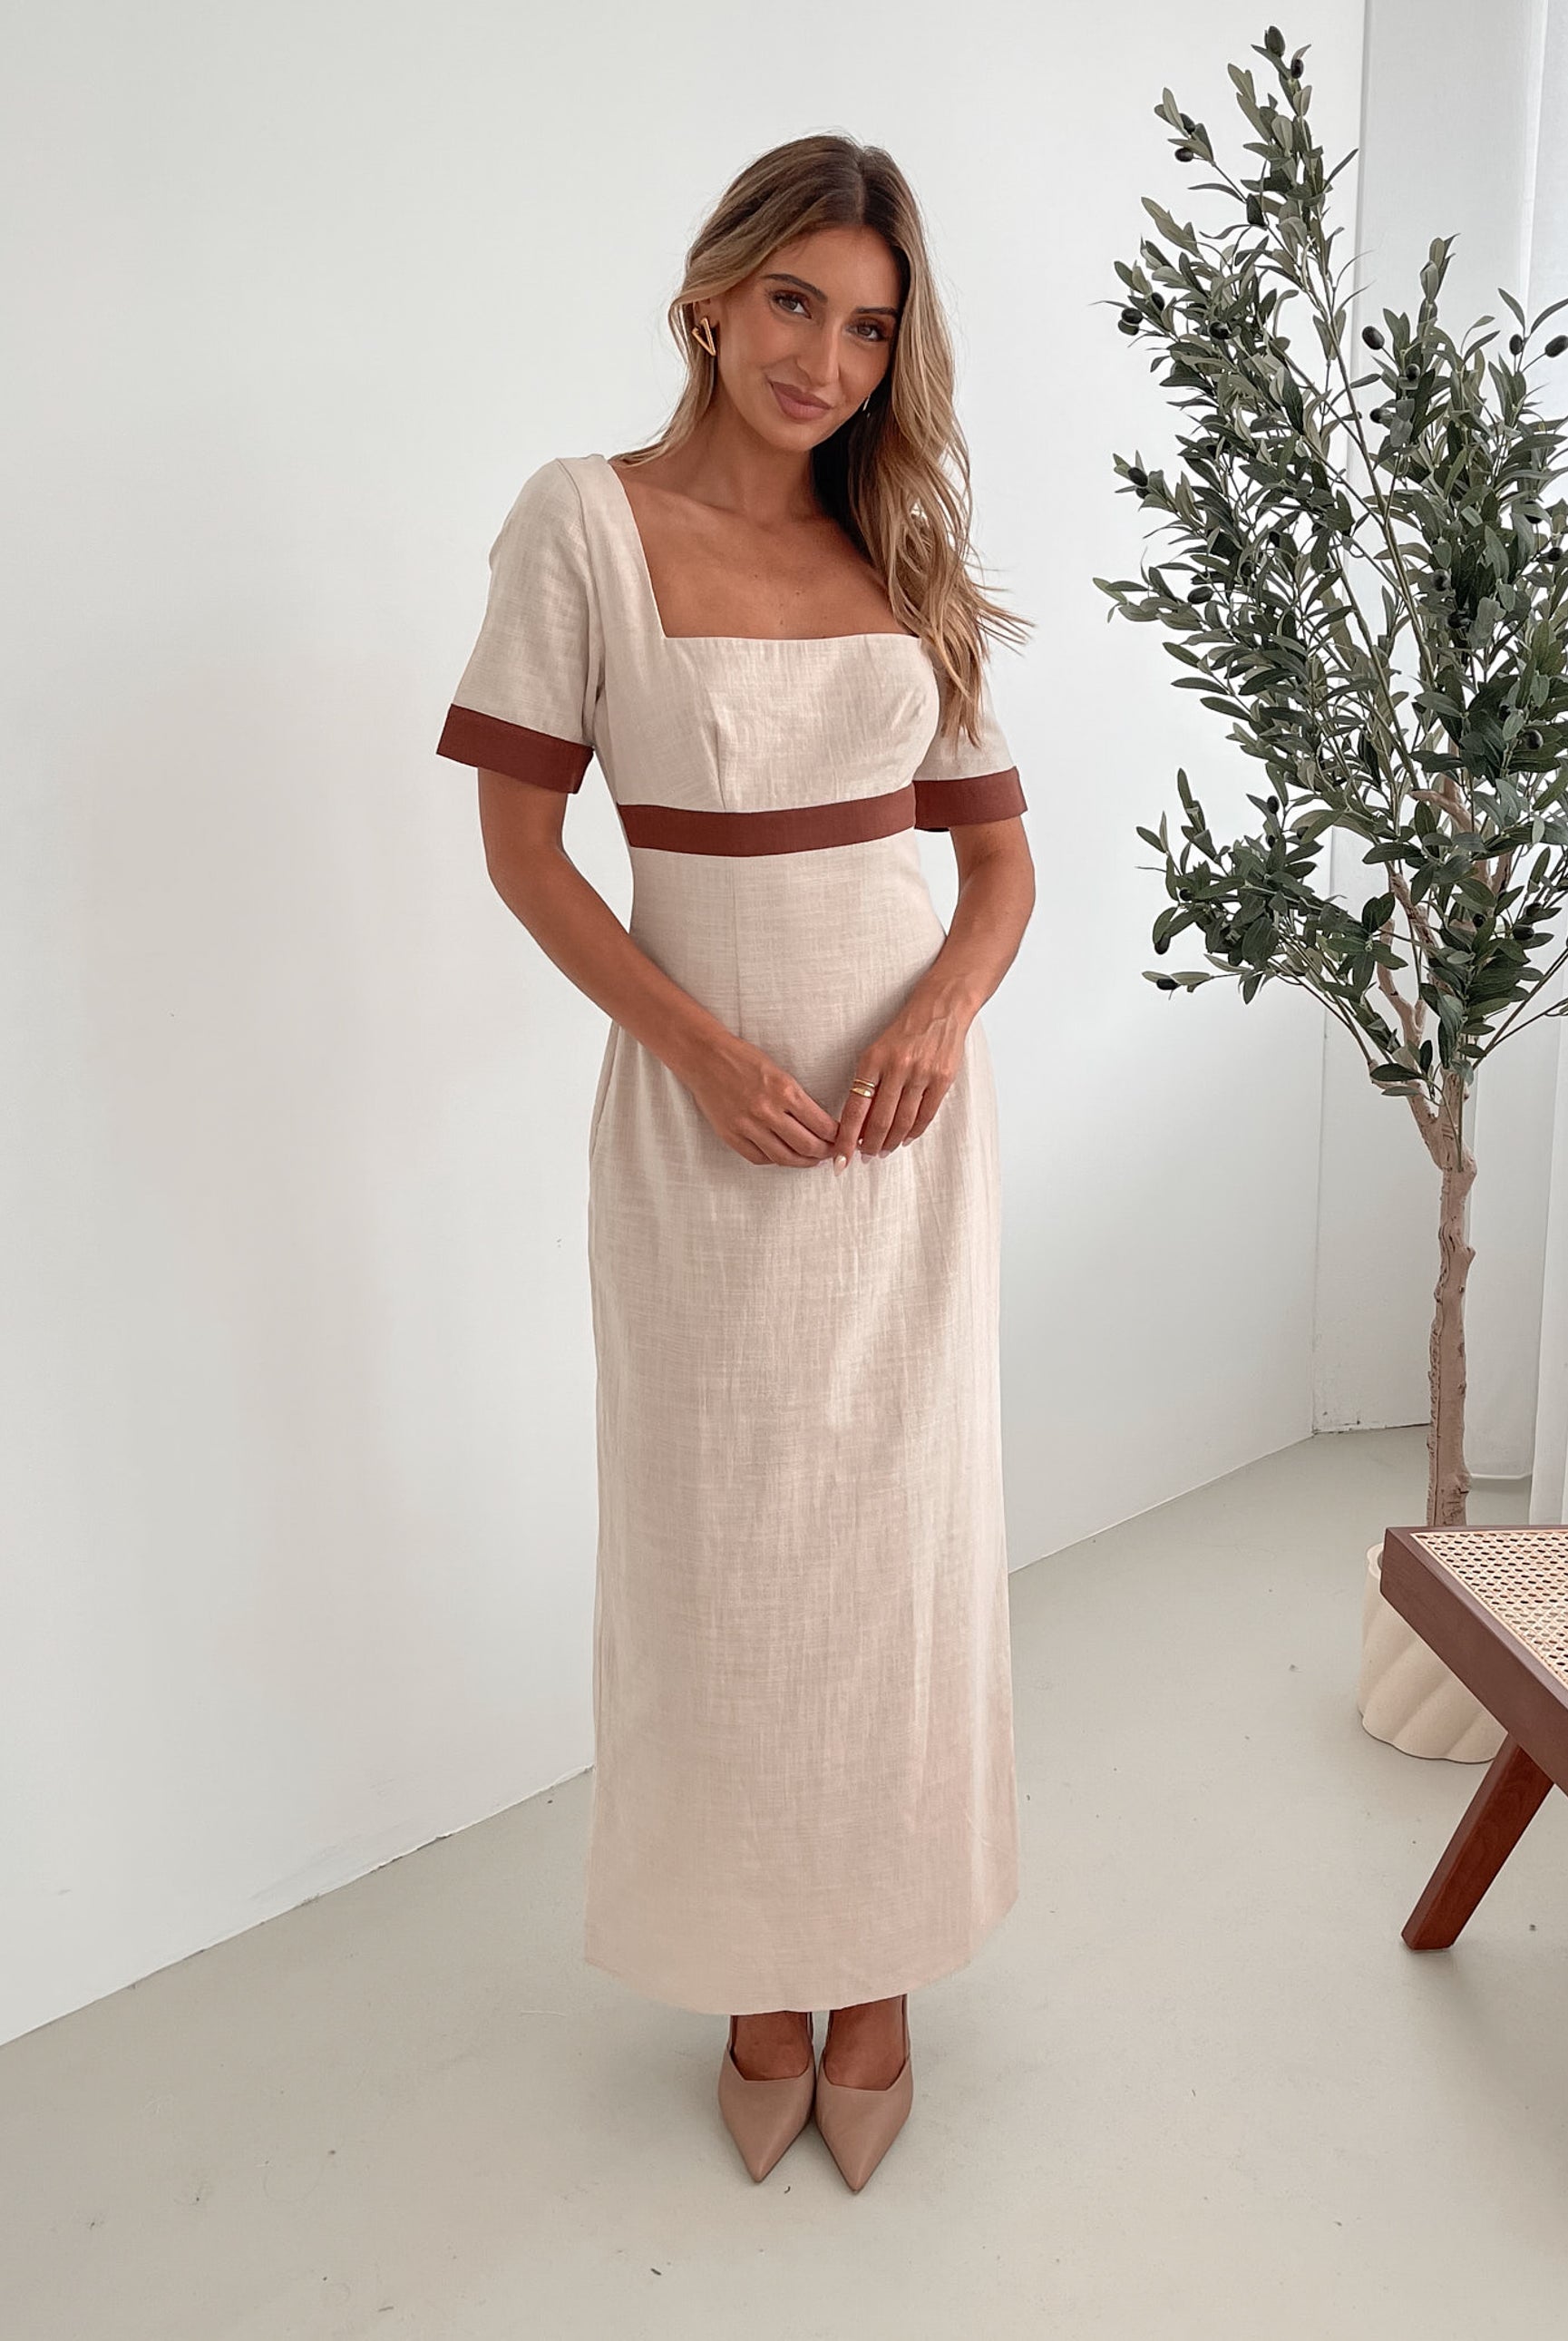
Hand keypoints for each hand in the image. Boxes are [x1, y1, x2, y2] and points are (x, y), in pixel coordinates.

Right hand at [685, 1034, 838, 1166]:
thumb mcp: (780, 1072)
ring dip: (803, 1162)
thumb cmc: (743, 1059)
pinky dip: (775, 1160)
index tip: (841, 1138)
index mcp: (785, 1091)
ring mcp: (747, 1126)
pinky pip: (759, 1158)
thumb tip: (819, 1124)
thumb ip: (798, 1099)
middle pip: (807, 1146)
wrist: (705, 1058)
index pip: (821, 1125)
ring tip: (811, 1160)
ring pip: (784, 1157)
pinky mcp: (731, 1135)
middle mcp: (767, 1111)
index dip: (836, 1137)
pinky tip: (783, 1156)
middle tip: (831, 1153)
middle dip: (825, 1153)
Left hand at [831, 992, 971, 1168]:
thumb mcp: (876, 1050)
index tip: (840, 1157)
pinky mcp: (943, 1078)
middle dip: (870, 1145)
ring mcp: (922, 1073)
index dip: (847, 1138)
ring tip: (883, 1151)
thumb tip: (857, 1122)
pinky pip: (926, 1114)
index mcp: (873, 1060)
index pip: (856, 1108)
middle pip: (880, 1120)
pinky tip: (905, 1139)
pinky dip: (914, 1131)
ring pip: (904, 1121)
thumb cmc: (904, 1031)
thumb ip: (867, 1082)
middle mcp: (897, 1067)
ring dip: (891, 1142)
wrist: (941, 1007)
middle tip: (864, 1158)